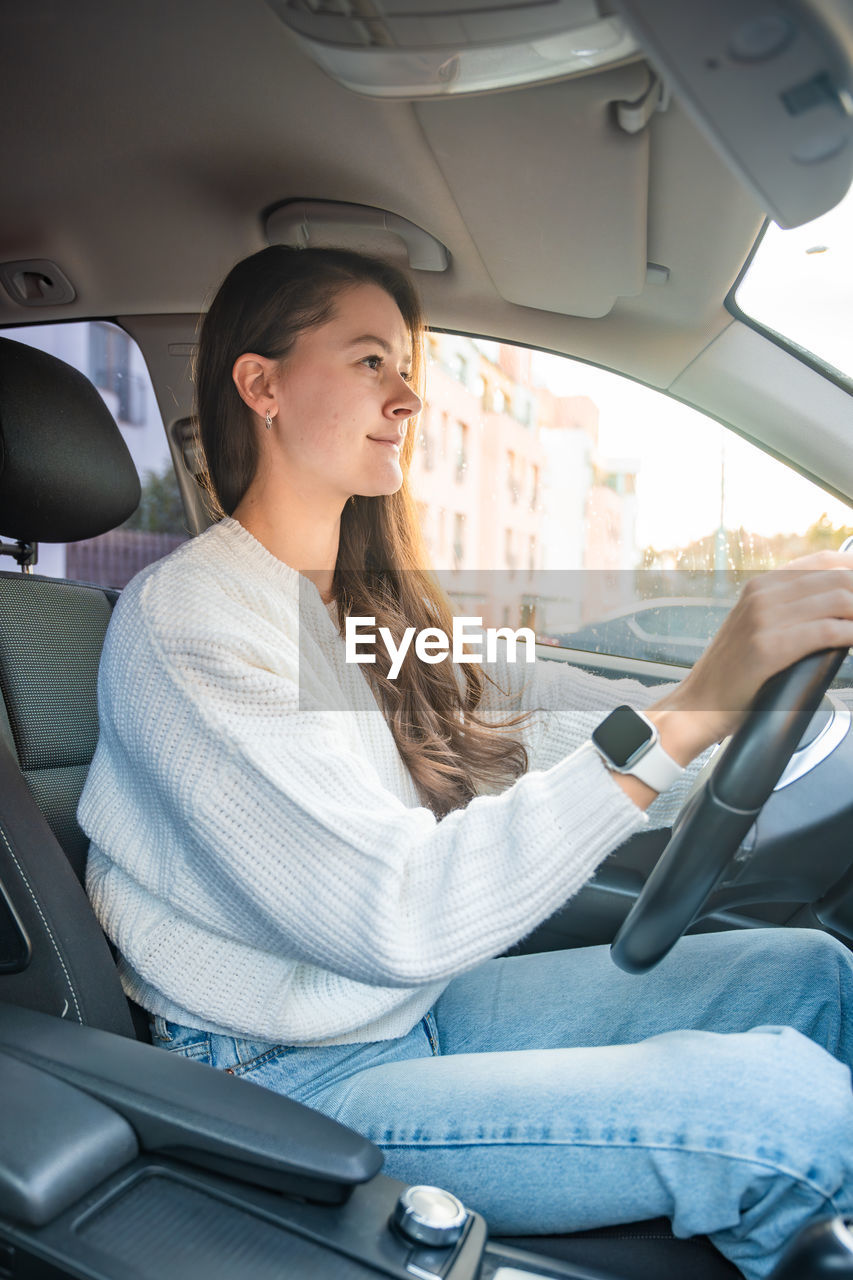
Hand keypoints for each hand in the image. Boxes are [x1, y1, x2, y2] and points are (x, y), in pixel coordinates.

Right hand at [647, 550, 852, 770]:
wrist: (698, 705)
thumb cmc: (732, 675)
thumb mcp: (754, 626)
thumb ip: (787, 609)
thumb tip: (837, 605)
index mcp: (761, 585)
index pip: (824, 560)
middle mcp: (762, 594)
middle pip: (838, 579)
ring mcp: (763, 618)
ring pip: (839, 600)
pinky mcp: (768, 646)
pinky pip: (828, 631)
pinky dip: (852, 635)